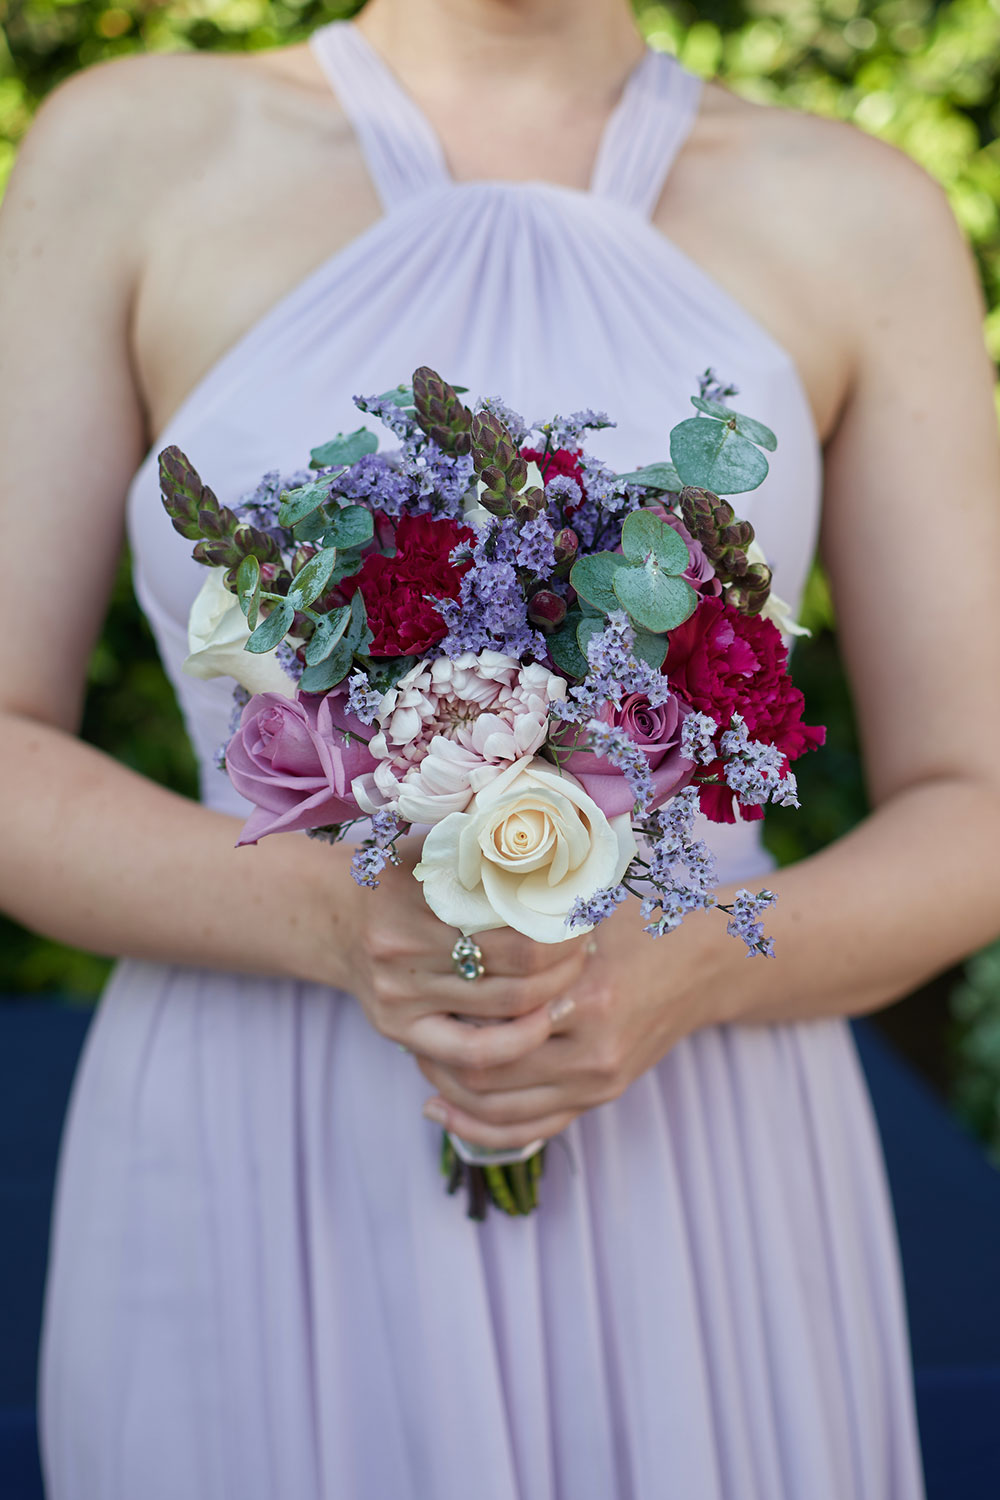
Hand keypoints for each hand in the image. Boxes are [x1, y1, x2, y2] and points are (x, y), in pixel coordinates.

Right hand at [340, 836, 589, 1071]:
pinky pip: (470, 1051)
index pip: (513, 914)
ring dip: (554, 992)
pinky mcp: (399, 1029)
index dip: (562, 917)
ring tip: (575, 975)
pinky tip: (542, 1024)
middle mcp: (404, 945)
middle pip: (517, 963)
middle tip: (586, 942)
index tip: (583, 908)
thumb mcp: (432, 845)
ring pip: (504, 1005)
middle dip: (567, 955)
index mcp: (416, 892)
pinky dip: (516, 1042)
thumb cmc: (400, 878)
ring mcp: (400, 993)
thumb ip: (483, 838)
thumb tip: (556, 827)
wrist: (333, 916)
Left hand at [416, 896, 716, 1148]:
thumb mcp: (584, 913)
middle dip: (439, 1060)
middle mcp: (593, 1051)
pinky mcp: (601, 1096)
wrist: (703, 964)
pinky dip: (481, 1129)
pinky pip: (532, 1129)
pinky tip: (443, 1113)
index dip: (445, 1019)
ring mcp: (598, 1082)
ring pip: (502, 1111)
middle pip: (490, 1075)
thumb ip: (527, 925)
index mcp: (586, 998)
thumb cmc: (637, 926)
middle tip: (409, 1034)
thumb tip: (451, 922)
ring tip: (422, 1069)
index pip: (493, 1028)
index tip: (419, 998)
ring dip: (453, 1096)